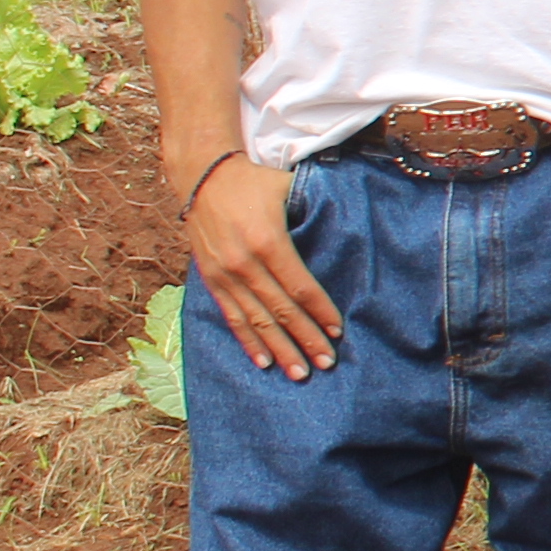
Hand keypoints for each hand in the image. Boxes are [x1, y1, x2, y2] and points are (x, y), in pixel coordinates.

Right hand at [181, 156, 336, 378]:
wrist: (202, 177)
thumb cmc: (254, 183)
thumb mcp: (289, 189)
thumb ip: (314, 212)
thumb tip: (349, 230)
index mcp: (267, 241)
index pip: (299, 286)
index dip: (319, 310)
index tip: (338, 331)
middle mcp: (243, 263)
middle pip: (280, 309)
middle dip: (305, 338)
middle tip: (326, 363)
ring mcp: (224, 274)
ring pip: (255, 320)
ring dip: (279, 348)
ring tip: (299, 372)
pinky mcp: (211, 280)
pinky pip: (231, 316)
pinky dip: (247, 341)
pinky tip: (263, 361)